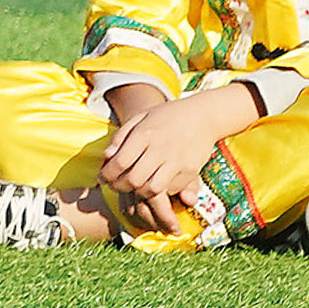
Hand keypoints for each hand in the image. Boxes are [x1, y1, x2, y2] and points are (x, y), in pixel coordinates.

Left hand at [96, 84, 260, 212]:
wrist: (204, 115)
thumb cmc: (168, 116)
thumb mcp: (141, 118)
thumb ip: (121, 136)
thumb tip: (107, 157)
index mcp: (145, 133)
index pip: (120, 163)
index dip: (107, 175)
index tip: (103, 177)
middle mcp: (161, 148)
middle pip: (133, 180)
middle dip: (120, 186)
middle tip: (115, 185)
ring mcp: (177, 161)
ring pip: (152, 189)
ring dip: (139, 192)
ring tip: (133, 186)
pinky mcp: (191, 170)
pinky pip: (171, 189)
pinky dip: (160, 190)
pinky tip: (153, 183)